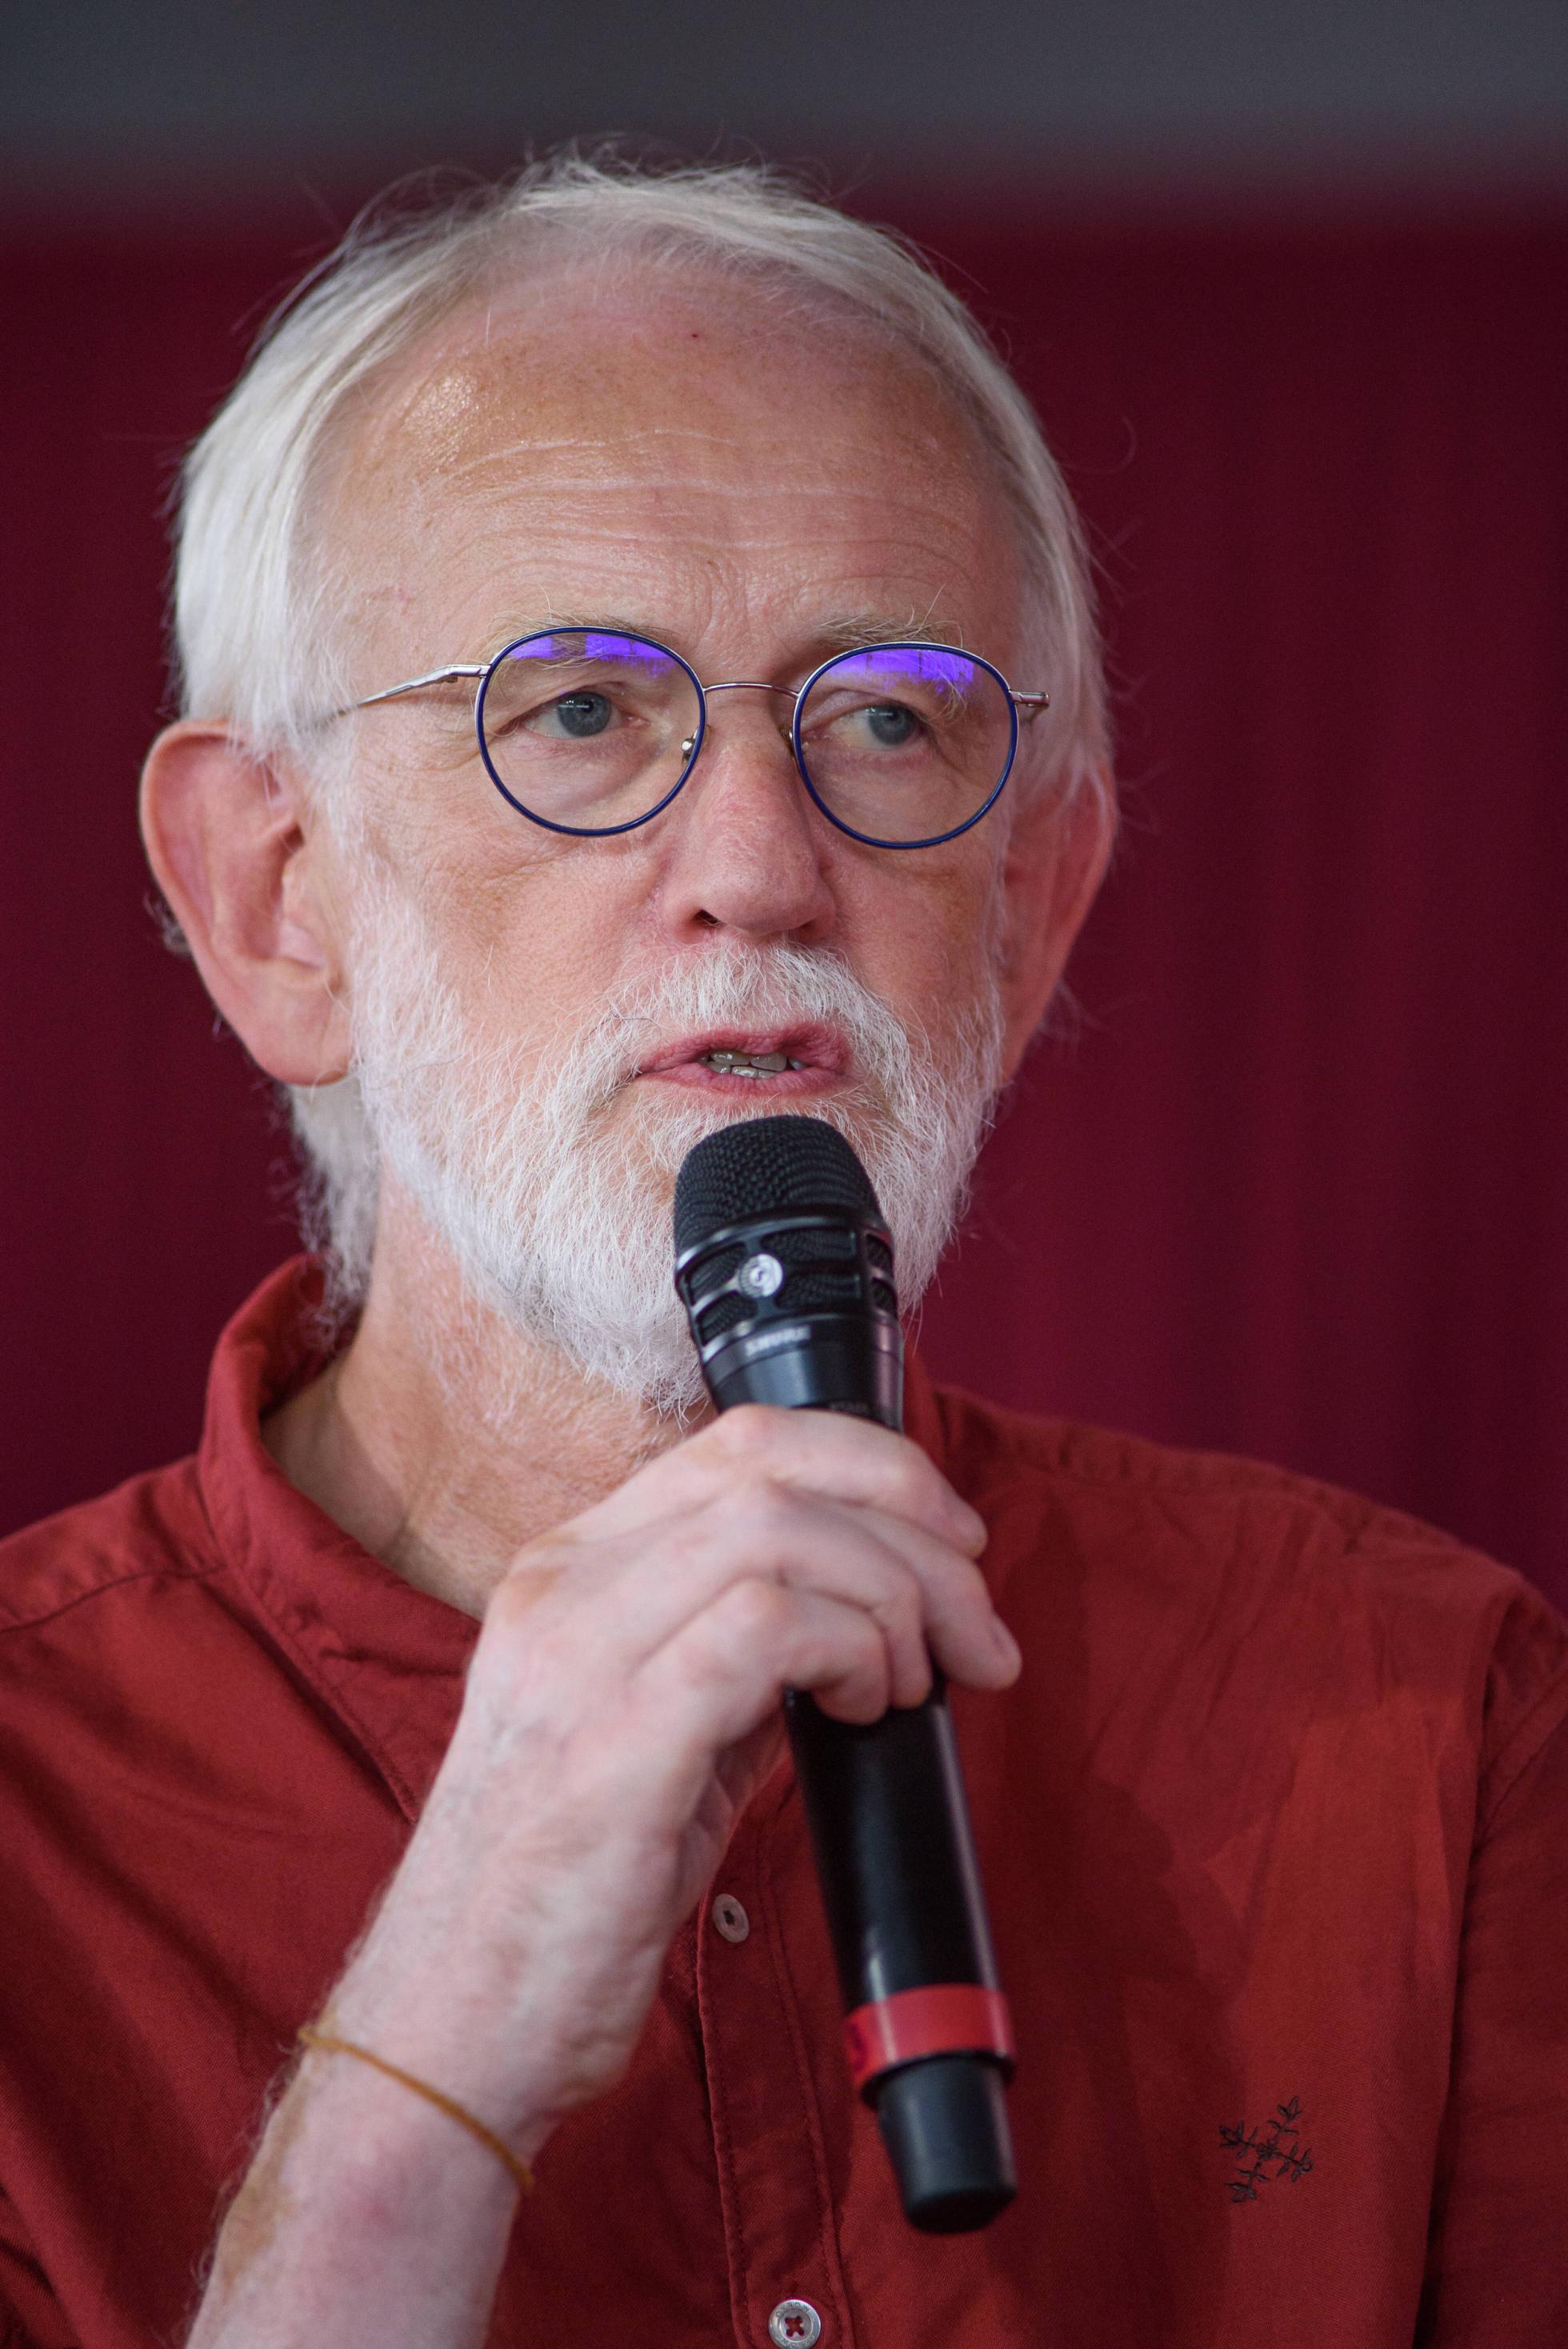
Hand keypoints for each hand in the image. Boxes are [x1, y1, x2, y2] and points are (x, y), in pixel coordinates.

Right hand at [321, 1404, 1018, 2159]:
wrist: (450, 2029)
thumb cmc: (558, 1899)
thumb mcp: (647, 1739)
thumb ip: (734, 1660)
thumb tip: (863, 1621)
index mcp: (567, 1571)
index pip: (741, 1443)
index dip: (873, 1467)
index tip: (952, 1543)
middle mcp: (561, 1588)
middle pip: (773, 1466)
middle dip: (912, 1527)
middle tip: (976, 1627)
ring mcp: (577, 1658)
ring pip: (778, 1530)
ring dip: (892, 1596)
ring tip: (908, 1685)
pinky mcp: (613, 1744)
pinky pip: (766, 1628)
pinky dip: (850, 1650)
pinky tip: (863, 1708)